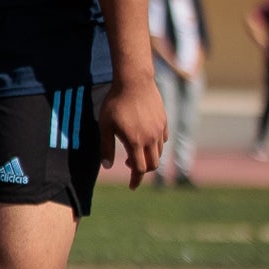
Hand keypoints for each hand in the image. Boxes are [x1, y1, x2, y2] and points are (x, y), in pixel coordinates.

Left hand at [100, 73, 167, 188]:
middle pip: (152, 164)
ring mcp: (159, 130)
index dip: (135, 180)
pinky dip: (156, 146)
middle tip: (130, 168)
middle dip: (143, 171)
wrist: (134, 81)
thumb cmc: (115, 103)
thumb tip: (107, 166)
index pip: (140, 169)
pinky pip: (163, 140)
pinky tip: (145, 141)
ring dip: (148, 158)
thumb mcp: (104, 126)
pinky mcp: (164, 121)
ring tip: (134, 153)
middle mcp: (151, 139)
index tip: (131, 186)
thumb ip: (106, 147)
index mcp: (136, 142)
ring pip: (159, 153)